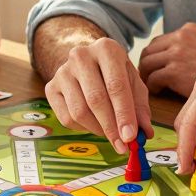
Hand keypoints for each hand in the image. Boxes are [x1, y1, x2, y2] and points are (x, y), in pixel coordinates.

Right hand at [44, 37, 151, 153]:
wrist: (87, 62)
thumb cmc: (114, 73)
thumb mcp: (133, 83)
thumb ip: (140, 107)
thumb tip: (144, 133)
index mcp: (106, 49)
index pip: (116, 86)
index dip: (124, 114)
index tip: (131, 137)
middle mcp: (81, 56)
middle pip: (95, 99)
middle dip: (111, 127)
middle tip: (122, 145)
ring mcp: (62, 71)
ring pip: (79, 111)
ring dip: (97, 130)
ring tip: (110, 133)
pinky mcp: (51, 87)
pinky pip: (66, 118)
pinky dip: (83, 128)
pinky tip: (93, 124)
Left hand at [139, 22, 195, 96]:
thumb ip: (191, 49)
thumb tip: (177, 59)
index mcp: (188, 30)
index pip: (159, 41)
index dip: (155, 56)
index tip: (154, 68)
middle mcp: (180, 38)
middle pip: (149, 51)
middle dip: (146, 66)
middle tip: (148, 79)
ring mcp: (177, 53)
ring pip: (147, 65)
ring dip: (147, 77)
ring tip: (153, 88)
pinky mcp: (175, 71)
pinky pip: (153, 79)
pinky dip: (153, 87)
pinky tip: (160, 93)